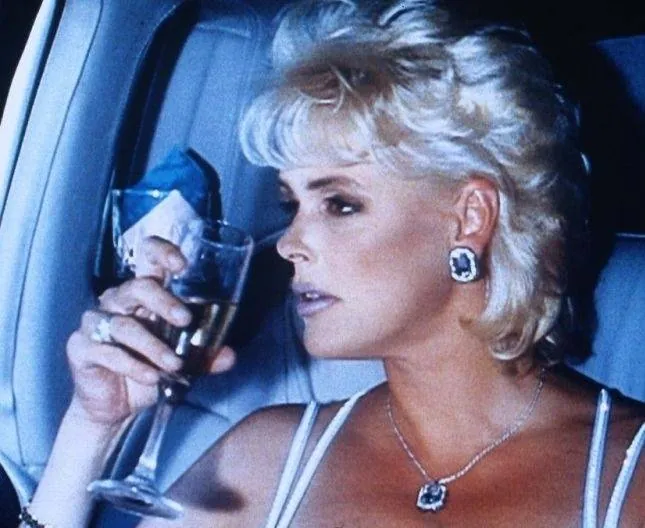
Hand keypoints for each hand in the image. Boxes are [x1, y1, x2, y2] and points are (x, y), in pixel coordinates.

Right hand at [66, 237, 235, 426]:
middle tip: (186, 320)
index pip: (147, 258)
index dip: (161, 253)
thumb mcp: (182, 362)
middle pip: (137, 287)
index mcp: (142, 294)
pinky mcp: (81, 348)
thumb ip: (205, 356)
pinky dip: (133, 366)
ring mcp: (95, 323)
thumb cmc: (148, 369)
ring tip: (174, 365)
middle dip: (164, 302)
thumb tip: (230, 356)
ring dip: (153, 346)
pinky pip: (107, 352)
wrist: (115, 406)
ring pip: (124, 325)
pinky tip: (152, 378)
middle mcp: (117, 301)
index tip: (182, 264)